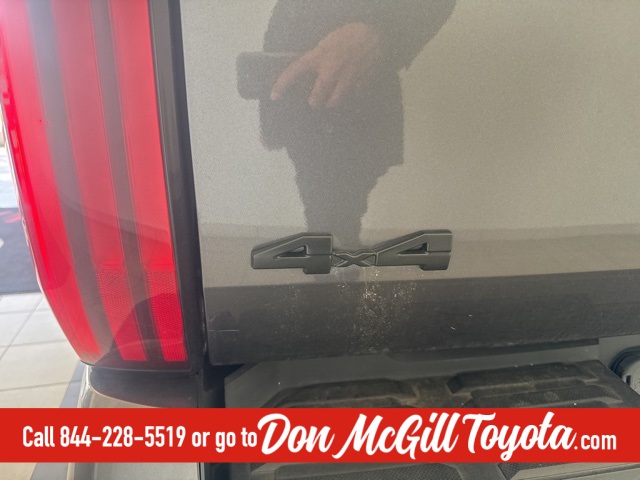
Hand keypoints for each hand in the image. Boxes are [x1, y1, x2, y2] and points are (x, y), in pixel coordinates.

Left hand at [270, 23, 385, 107]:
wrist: (376, 34)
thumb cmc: (350, 34)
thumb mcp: (326, 43)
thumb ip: (317, 58)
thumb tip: (309, 72)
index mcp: (319, 56)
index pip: (294, 72)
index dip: (282, 85)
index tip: (274, 96)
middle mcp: (330, 71)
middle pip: (316, 99)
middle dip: (314, 101)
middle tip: (314, 100)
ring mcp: (346, 80)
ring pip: (334, 102)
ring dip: (330, 102)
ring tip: (331, 98)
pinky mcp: (360, 85)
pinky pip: (351, 98)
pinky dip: (348, 97)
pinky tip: (349, 92)